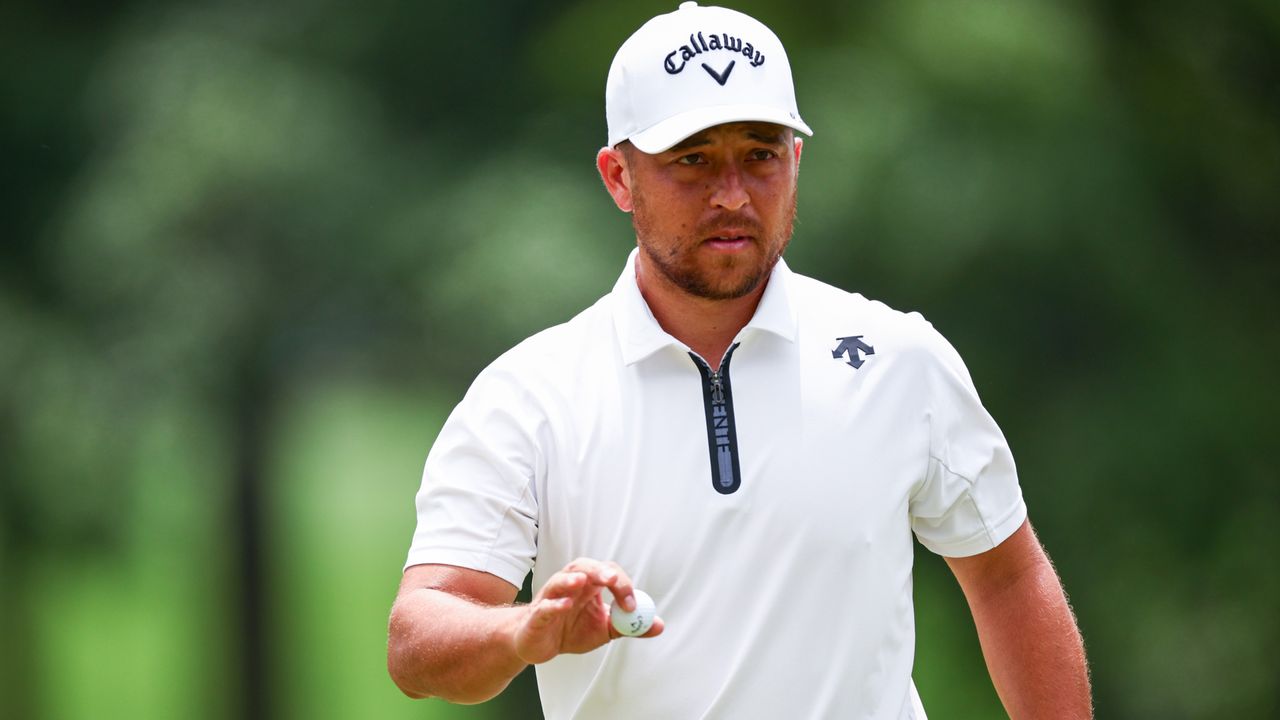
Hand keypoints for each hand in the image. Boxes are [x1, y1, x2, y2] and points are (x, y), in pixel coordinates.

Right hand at [511, 558, 663, 664]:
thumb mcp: (604, 629)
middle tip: (611, 580)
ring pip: (559, 581)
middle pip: (583, 567)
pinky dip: (553, 605)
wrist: (540, 645)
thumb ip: (629, 626)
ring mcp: (550, 598)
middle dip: (597, 571)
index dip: (621, 584)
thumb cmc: (570, 630)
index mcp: (588, 586)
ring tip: (581, 582)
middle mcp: (569, 586)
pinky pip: (544, 607)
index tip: (631, 604)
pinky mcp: (537, 615)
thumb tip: (658, 625)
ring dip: (570, 580)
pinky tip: (564, 606)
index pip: (606, 572)